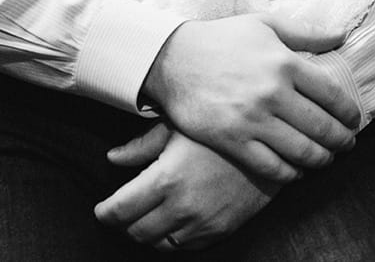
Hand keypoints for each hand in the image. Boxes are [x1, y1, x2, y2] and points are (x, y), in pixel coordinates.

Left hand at [96, 126, 279, 249]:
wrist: (272, 144)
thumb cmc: (221, 129)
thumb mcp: (178, 127)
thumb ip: (142, 146)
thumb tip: (113, 158)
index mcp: (166, 178)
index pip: (119, 210)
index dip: (105, 212)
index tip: (103, 209)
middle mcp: (182, 206)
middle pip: (135, 231)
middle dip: (124, 223)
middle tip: (124, 211)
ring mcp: (202, 222)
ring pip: (159, 244)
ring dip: (149, 232)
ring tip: (149, 215)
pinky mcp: (220, 230)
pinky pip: (185, 246)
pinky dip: (174, 238)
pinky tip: (174, 220)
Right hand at [143, 13, 358, 183]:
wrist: (172, 59)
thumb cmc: (222, 39)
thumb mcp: (265, 25)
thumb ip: (306, 32)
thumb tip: (341, 34)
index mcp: (285, 63)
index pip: (333, 95)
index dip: (349, 113)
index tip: (354, 120)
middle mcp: (273, 93)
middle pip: (322, 127)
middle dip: (342, 141)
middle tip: (347, 145)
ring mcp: (252, 120)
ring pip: (302, 151)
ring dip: (322, 160)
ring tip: (327, 159)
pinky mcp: (232, 141)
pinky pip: (271, 166)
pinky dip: (291, 174)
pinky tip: (297, 171)